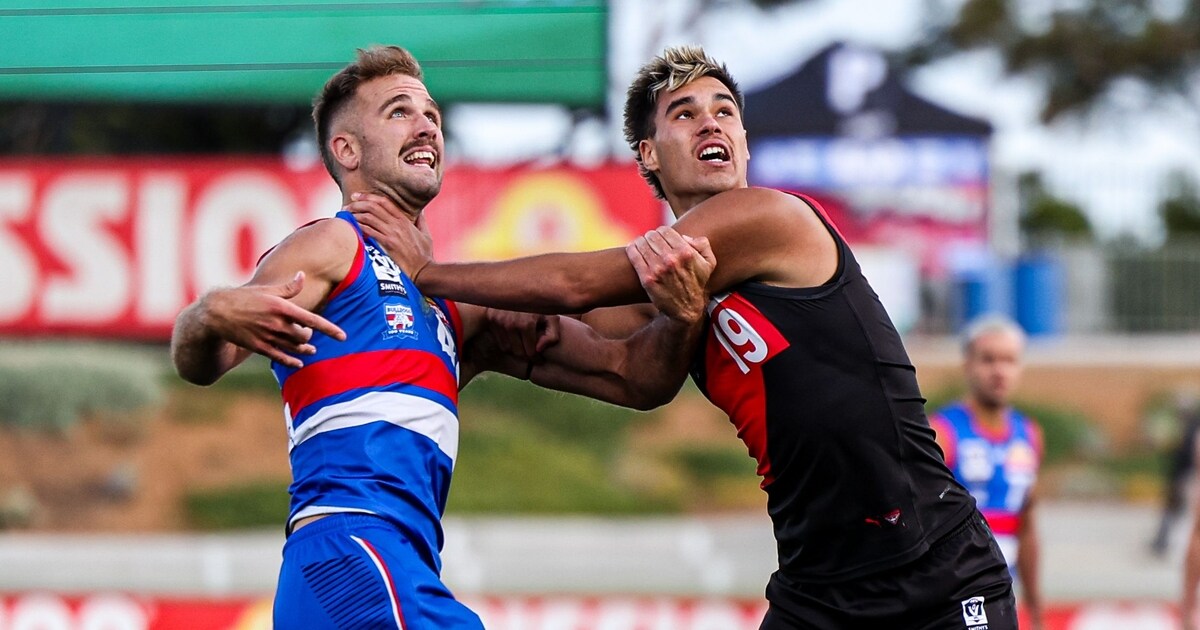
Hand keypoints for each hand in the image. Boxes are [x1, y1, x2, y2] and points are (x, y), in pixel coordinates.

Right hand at [201, 272, 345, 367]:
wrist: (216, 312)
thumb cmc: (244, 297)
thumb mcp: (267, 290)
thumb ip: (288, 287)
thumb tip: (303, 276)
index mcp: (281, 308)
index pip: (313, 320)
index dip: (330, 329)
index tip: (343, 337)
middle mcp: (277, 324)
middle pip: (304, 336)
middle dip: (310, 337)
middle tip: (309, 334)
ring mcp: (267, 337)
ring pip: (294, 348)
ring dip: (304, 350)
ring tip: (311, 350)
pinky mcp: (258, 347)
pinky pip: (280, 358)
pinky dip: (292, 361)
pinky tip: (299, 363)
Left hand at [345, 191, 433, 278]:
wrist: (424, 270)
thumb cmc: (424, 255)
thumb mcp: (426, 235)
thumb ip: (421, 221)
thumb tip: (421, 211)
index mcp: (404, 220)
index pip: (384, 202)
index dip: (368, 196)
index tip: (356, 196)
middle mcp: (397, 224)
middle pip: (373, 207)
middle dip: (357, 204)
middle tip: (347, 206)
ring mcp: (392, 233)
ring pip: (369, 217)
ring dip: (355, 215)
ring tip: (345, 216)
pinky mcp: (387, 244)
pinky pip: (369, 231)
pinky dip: (359, 227)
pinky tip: (351, 227)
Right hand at [484, 310, 560, 360]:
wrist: (522, 286)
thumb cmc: (542, 303)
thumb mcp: (553, 317)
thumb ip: (552, 336)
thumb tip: (538, 349)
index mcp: (526, 323)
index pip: (530, 352)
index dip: (537, 358)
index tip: (541, 359)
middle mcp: (510, 323)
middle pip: (518, 352)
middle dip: (527, 356)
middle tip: (534, 354)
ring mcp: (498, 320)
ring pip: (507, 348)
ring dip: (516, 349)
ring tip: (526, 345)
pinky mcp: (491, 318)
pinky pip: (499, 340)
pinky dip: (507, 342)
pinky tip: (517, 337)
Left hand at [625, 226, 715, 323]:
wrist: (686, 309)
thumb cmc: (696, 283)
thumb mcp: (709, 263)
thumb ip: (702, 243)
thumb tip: (683, 237)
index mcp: (686, 253)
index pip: (665, 230)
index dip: (662, 232)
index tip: (661, 237)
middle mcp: (671, 260)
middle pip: (652, 236)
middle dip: (651, 237)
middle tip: (651, 242)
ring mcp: (658, 269)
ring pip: (641, 243)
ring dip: (641, 242)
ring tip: (642, 245)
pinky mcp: (647, 278)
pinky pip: (633, 255)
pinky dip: (632, 249)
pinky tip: (634, 249)